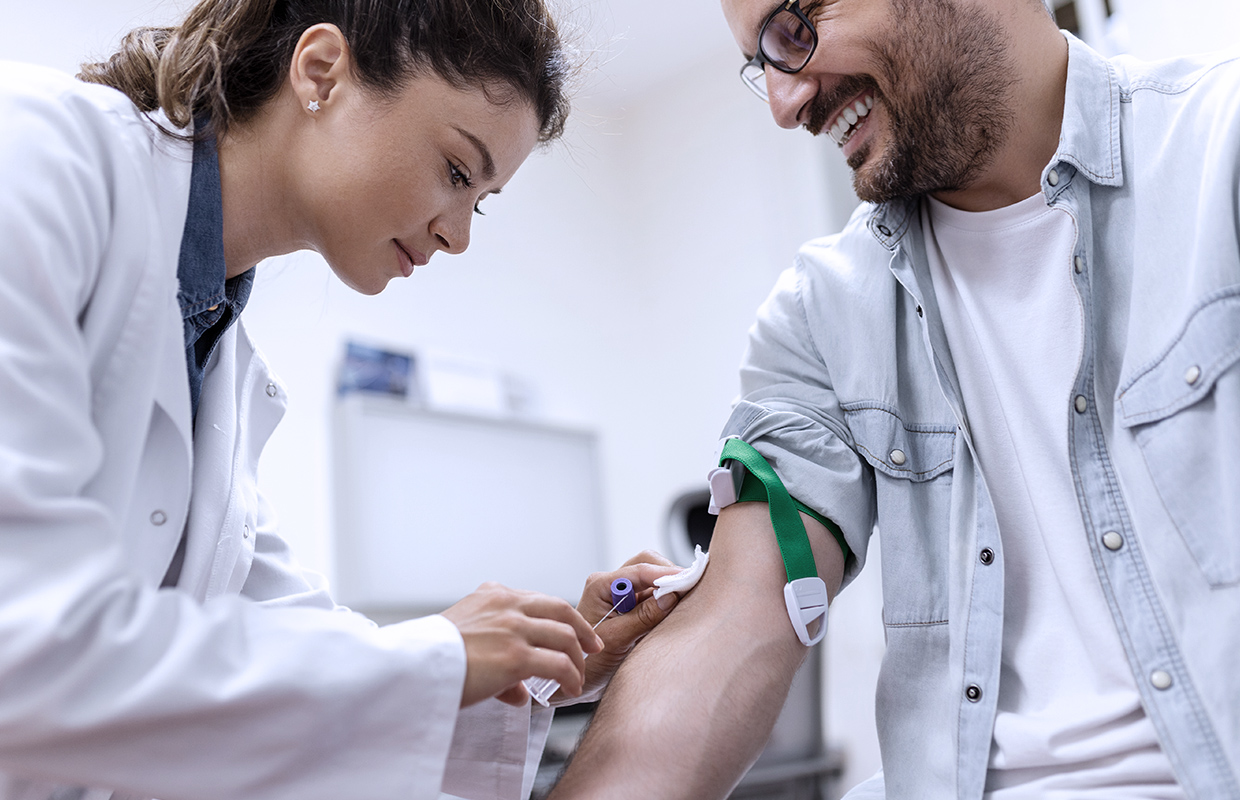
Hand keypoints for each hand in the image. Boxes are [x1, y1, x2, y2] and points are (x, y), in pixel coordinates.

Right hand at [442, 582, 602, 707]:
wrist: (413, 666)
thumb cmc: (432, 656)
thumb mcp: (463, 636)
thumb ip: (494, 650)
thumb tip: (518, 689)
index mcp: (493, 595)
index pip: (539, 600)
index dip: (562, 616)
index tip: (573, 630)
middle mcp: (506, 605)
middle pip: (561, 610)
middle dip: (581, 629)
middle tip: (592, 646)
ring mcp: (513, 629)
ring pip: (565, 637)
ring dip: (578, 659)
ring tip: (578, 676)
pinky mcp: (516, 656)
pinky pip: (559, 664)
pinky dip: (571, 676)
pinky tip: (571, 689)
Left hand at [553, 550, 683, 703]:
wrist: (579, 678)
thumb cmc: (589, 662)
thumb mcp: (617, 640)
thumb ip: (644, 617)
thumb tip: (670, 596)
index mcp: (600, 586)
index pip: (640, 570)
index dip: (667, 573)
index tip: (690, 579)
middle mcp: (610, 585)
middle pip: (647, 566)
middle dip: (669, 576)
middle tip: (689, 591)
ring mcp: (620, 594)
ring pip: (653, 580)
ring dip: (669, 590)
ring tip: (682, 606)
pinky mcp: (630, 606)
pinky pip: (653, 596)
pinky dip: (665, 602)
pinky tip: (672, 615)